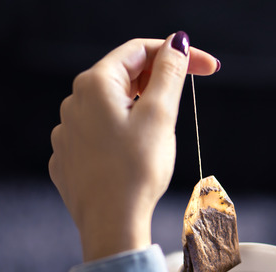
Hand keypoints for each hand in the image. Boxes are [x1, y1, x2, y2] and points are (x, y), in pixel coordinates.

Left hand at [50, 33, 218, 261]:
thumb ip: (169, 74)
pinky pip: (101, 135)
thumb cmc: (136, 170)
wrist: (111, 224)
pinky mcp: (70, 158)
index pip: (140, 51)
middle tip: (187, 98)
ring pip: (112, 108)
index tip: (207, 67)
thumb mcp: (160, 115)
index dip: (177, 54)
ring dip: (140, 110)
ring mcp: (68, 132)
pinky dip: (123, 135)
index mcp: (95, 84)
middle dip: (158, 82)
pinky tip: (136, 155)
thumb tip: (177, 44)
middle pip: (124, 76)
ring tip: (161, 136)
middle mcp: (74, 102)